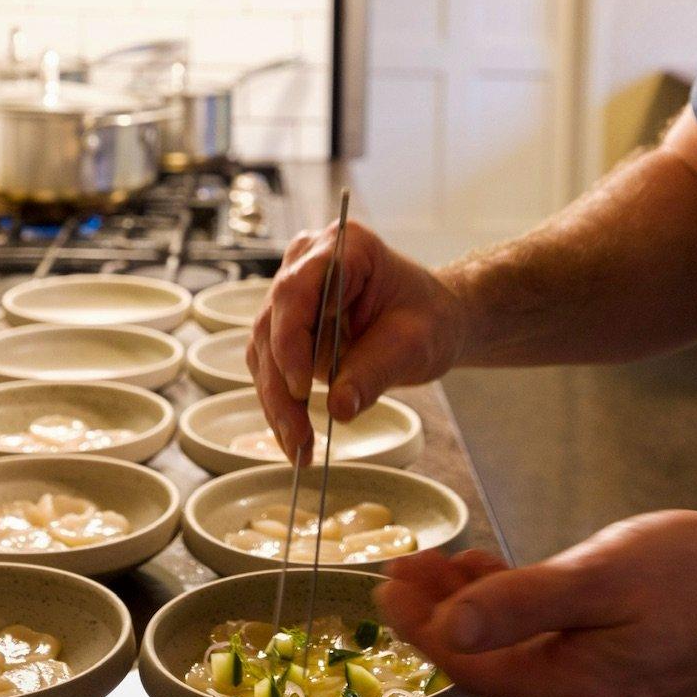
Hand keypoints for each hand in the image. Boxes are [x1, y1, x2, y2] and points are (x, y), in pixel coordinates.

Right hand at [247, 217, 467, 460]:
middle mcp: (306, 263)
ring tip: (299, 449)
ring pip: (264, 351)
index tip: (304, 389)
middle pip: (273, 325)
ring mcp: (292, 295)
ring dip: (277, 404)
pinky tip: (295, 440)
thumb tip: (339, 408)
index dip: (292, 341)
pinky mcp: (286, 327)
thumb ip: (376, 371)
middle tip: (299, 437)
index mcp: (344, 247)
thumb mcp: (415, 345)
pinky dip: (282, 406)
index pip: (296, 291)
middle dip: (282, 388)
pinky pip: (272, 367)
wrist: (432, 321)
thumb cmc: (430, 318)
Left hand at [371, 512, 696, 696]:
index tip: (386, 585)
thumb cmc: (695, 575)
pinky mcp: (610, 668)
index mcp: (573, 689)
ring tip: (434, 561)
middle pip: (484, 661)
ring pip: (509, 650)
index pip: (471, 665)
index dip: (421, 626)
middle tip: (400, 565)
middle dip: (436, 614)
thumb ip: (522, 602)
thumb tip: (451, 625)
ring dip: (469, 606)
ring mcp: (596, 689)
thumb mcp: (599, 577)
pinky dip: (510, 608)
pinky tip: (488, 572)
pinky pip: (542, 643)